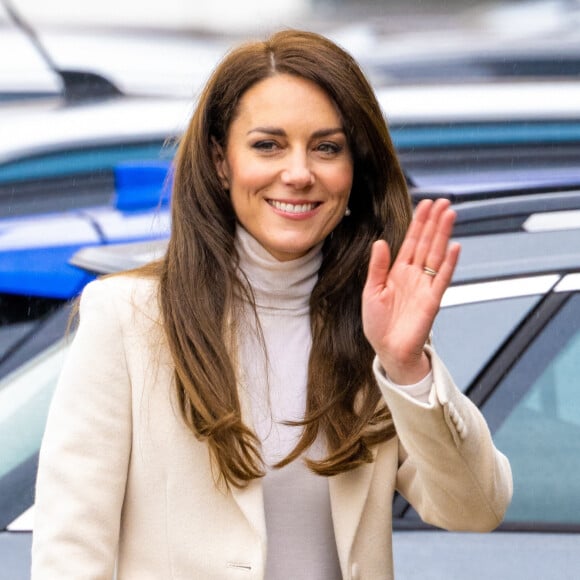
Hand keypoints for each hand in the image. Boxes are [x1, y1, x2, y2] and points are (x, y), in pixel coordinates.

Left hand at [362, 198, 459, 383]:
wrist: (388, 349)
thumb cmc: (378, 323)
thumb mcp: (371, 291)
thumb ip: (377, 267)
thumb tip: (379, 242)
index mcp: (397, 271)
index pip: (410, 241)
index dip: (418, 223)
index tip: (426, 204)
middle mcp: (414, 275)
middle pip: (426, 243)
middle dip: (434, 222)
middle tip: (443, 202)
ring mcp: (425, 286)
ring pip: (436, 255)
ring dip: (443, 235)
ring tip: (450, 214)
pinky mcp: (432, 300)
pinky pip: (443, 278)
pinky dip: (449, 263)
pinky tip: (454, 246)